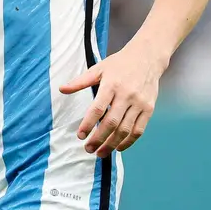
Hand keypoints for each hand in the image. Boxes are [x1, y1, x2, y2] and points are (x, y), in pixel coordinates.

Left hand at [60, 42, 164, 158]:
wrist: (147, 57)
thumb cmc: (119, 64)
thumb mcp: (98, 69)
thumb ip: (80, 81)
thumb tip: (61, 89)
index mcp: (111, 84)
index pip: (98, 108)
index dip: (88, 124)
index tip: (80, 135)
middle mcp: (126, 95)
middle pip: (111, 122)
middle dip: (99, 139)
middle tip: (88, 149)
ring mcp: (139, 103)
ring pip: (125, 129)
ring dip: (112, 144)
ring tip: (100, 152)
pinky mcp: (149, 109)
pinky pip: (138, 130)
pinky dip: (128, 142)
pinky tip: (118, 147)